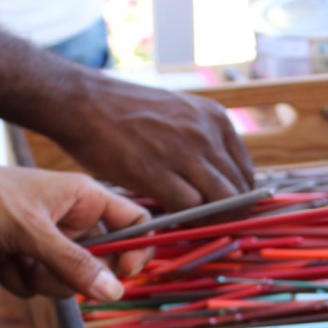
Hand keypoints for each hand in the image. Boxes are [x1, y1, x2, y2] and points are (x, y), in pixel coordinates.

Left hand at [0, 164, 150, 299]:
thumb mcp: (33, 231)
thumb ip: (76, 263)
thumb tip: (116, 292)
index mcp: (86, 199)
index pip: (136, 224)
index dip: (137, 250)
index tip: (124, 274)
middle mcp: (74, 221)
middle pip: (102, 263)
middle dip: (74, 274)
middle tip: (51, 268)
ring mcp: (53, 243)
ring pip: (71, 281)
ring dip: (42, 279)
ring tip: (16, 259)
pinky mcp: (30, 259)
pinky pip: (42, 287)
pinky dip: (22, 281)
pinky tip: (1, 262)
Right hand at [57, 75, 254, 210]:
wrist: (81, 100)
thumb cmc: (128, 113)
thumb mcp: (180, 115)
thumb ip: (205, 143)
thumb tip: (222, 182)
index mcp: (216, 119)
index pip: (246, 172)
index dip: (241, 199)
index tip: (228, 212)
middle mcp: (206, 134)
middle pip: (239, 191)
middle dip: (231, 215)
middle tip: (214, 226)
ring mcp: (183, 151)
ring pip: (222, 201)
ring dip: (212, 220)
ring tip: (197, 226)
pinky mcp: (156, 170)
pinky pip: (189, 207)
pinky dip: (186, 219)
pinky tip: (174, 219)